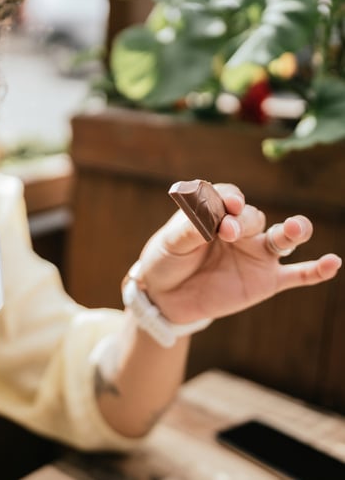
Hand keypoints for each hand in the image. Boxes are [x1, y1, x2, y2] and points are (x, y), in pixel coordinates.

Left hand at [135, 183, 341, 323]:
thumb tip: (210, 220)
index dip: (230, 200)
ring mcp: (256, 254)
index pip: (229, 197)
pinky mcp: (266, 281)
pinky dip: (315, 270)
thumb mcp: (169, 243)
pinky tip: (332, 263)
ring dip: (293, 230)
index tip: (227, 208)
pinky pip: (297, 274)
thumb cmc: (167, 260)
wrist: (166, 296)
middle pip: (253, 217)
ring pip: (282, 238)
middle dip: (244, 222)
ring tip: (295, 227)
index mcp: (216, 212)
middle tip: (227, 232)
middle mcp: (241, 229)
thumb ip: (189, 229)